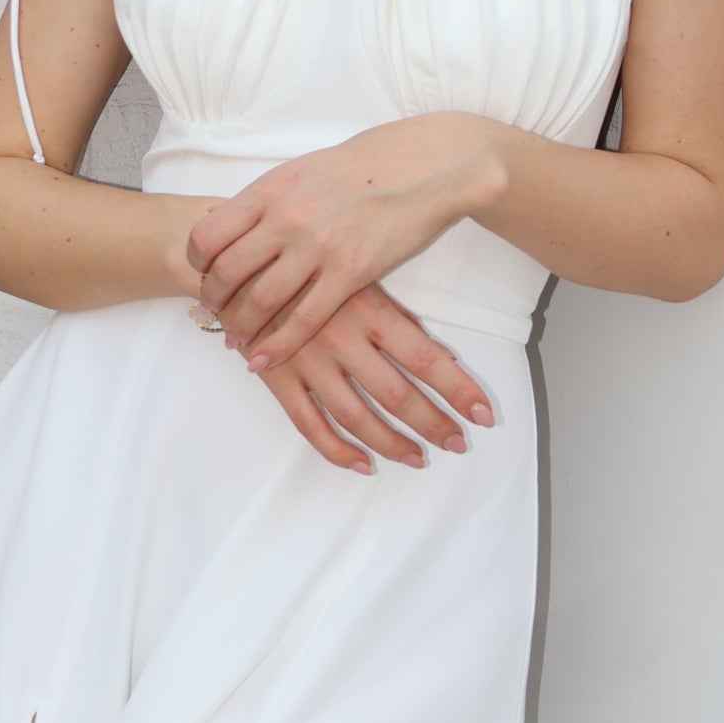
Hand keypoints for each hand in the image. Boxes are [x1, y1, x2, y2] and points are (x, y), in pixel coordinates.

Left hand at [187, 115, 504, 369]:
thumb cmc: (364, 166)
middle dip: (214, 300)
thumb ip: (270, 199)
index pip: (209, 233)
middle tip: (212, 313)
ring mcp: (317, 246)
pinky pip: (303, 319)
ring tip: (235, 338)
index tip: (202, 274)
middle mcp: (287, 217)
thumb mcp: (305, 170)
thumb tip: (237, 224)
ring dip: (241, 326)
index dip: (198, 262)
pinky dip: (277, 345)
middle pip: (228, 272)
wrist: (423, 166)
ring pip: (260, 300)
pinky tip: (263, 359)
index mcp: (272, 189)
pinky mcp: (350, 272)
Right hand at [246, 282, 495, 472]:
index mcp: (368, 309)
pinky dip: (337, 450)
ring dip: (392, 443)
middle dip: (433, 423)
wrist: (239, 258)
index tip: (484, 413)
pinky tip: (362, 464)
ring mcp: (308, 361)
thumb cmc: (311, 263)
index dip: (457, 388)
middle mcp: (342, 338)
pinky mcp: (278, 377)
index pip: (425, 357)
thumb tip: (441, 357)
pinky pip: (309, 425)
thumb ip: (394, 316)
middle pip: (397, 394)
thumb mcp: (358, 276)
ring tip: (417, 458)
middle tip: (459, 443)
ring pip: (356, 417)